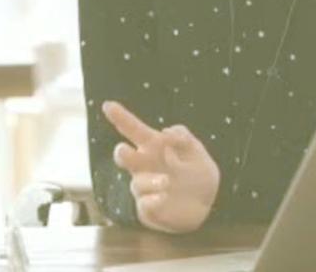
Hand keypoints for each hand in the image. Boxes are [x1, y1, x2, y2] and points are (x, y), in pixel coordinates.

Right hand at [102, 101, 220, 232]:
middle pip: (124, 157)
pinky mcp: (148, 209)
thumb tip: (165, 132)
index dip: (121, 118)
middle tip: (124, 149)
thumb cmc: (196, 173)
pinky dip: (152, 199)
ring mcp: (145, 188)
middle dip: (122, 153)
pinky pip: (144, 204)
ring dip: (151, 180)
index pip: (135, 130)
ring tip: (167, 181)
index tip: (108, 105)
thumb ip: (184, 138)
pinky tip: (163, 197)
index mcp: (154, 148)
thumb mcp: (196, 151)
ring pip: (137, 182)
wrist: (207, 203)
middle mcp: (144, 166)